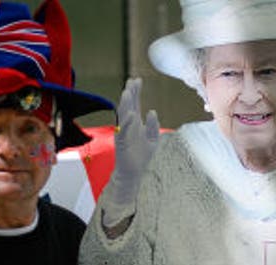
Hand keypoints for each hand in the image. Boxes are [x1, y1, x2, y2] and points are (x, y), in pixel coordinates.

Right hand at [104, 77, 159, 212]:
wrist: (133, 173)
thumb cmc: (142, 156)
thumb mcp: (153, 139)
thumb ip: (153, 126)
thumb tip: (152, 111)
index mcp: (136, 123)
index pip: (135, 104)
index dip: (136, 92)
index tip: (137, 79)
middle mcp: (128, 125)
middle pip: (128, 106)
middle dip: (130, 93)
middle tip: (132, 81)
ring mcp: (124, 133)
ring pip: (123, 115)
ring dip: (125, 104)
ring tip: (127, 92)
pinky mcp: (122, 143)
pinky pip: (123, 131)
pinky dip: (127, 123)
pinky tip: (132, 115)